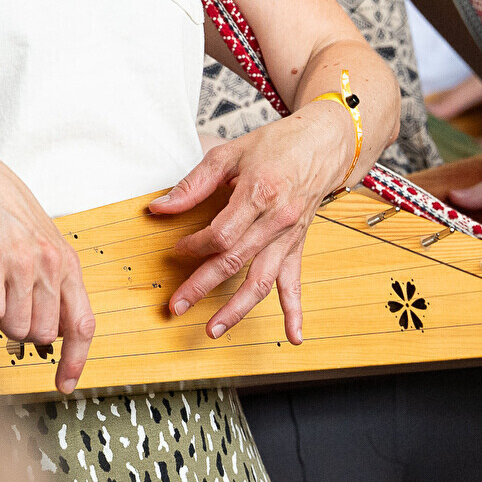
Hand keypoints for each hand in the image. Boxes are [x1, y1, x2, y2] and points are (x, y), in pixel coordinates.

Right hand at [0, 147, 92, 393]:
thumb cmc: (6, 219)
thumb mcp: (43, 249)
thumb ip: (53, 288)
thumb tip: (52, 333)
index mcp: (68, 265)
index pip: (82, 324)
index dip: (76, 360)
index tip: (66, 384)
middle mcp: (51, 265)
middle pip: (44, 334)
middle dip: (22, 333)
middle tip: (8, 314)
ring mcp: (23, 264)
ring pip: (17, 328)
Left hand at [154, 100, 356, 344]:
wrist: (323, 144)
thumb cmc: (275, 145)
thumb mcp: (229, 153)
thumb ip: (193, 183)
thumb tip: (159, 208)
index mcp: (258, 193)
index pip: (221, 234)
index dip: (195, 246)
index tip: (176, 250)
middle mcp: (276, 220)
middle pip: (235, 262)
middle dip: (202, 286)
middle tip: (176, 307)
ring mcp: (288, 237)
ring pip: (262, 281)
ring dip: (238, 309)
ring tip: (214, 330)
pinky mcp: (297, 246)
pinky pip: (295, 283)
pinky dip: (295, 312)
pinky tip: (293, 337)